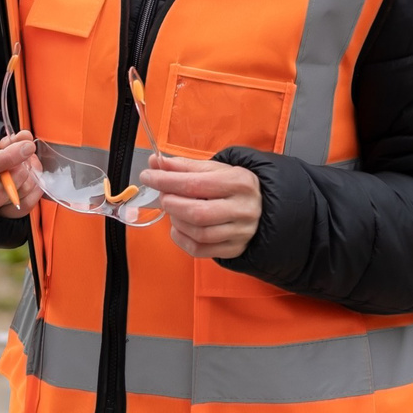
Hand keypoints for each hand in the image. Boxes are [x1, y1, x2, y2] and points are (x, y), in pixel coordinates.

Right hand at [0, 129, 37, 214]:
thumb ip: (8, 140)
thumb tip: (25, 138)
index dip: (7, 158)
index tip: (27, 146)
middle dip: (19, 177)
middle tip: (28, 161)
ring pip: (14, 200)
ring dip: (31, 179)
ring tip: (31, 162)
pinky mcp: (5, 214)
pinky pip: (25, 207)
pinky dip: (36, 190)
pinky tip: (35, 176)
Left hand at [139, 156, 261, 259]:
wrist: (264, 207)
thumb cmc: (234, 187)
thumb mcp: (215, 170)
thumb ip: (185, 167)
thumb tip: (156, 162)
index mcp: (239, 182)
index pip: (196, 183)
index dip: (166, 180)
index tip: (148, 175)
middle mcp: (243, 208)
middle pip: (196, 212)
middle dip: (171, 203)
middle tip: (163, 195)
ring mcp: (240, 232)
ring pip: (198, 233)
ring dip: (176, 221)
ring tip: (174, 209)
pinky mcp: (234, 249)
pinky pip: (200, 250)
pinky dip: (181, 239)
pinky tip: (178, 227)